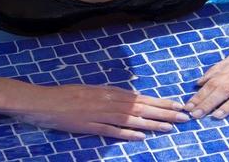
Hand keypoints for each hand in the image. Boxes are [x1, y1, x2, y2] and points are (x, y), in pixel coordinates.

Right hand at [10, 83, 191, 140]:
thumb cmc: (66, 95)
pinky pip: (113, 130)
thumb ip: (109, 97)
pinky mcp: (90, 126)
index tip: (177, 104)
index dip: (160, 102)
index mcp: (109, 92)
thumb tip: (128, 100)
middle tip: (184, 115)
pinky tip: (142, 136)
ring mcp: (100, 114)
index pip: (140, 97)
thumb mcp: (91, 91)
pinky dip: (128, 133)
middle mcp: (108, 101)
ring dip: (153, 123)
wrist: (44, 101)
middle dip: (164, 111)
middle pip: (141, 107)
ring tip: (171, 127)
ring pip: (132, 119)